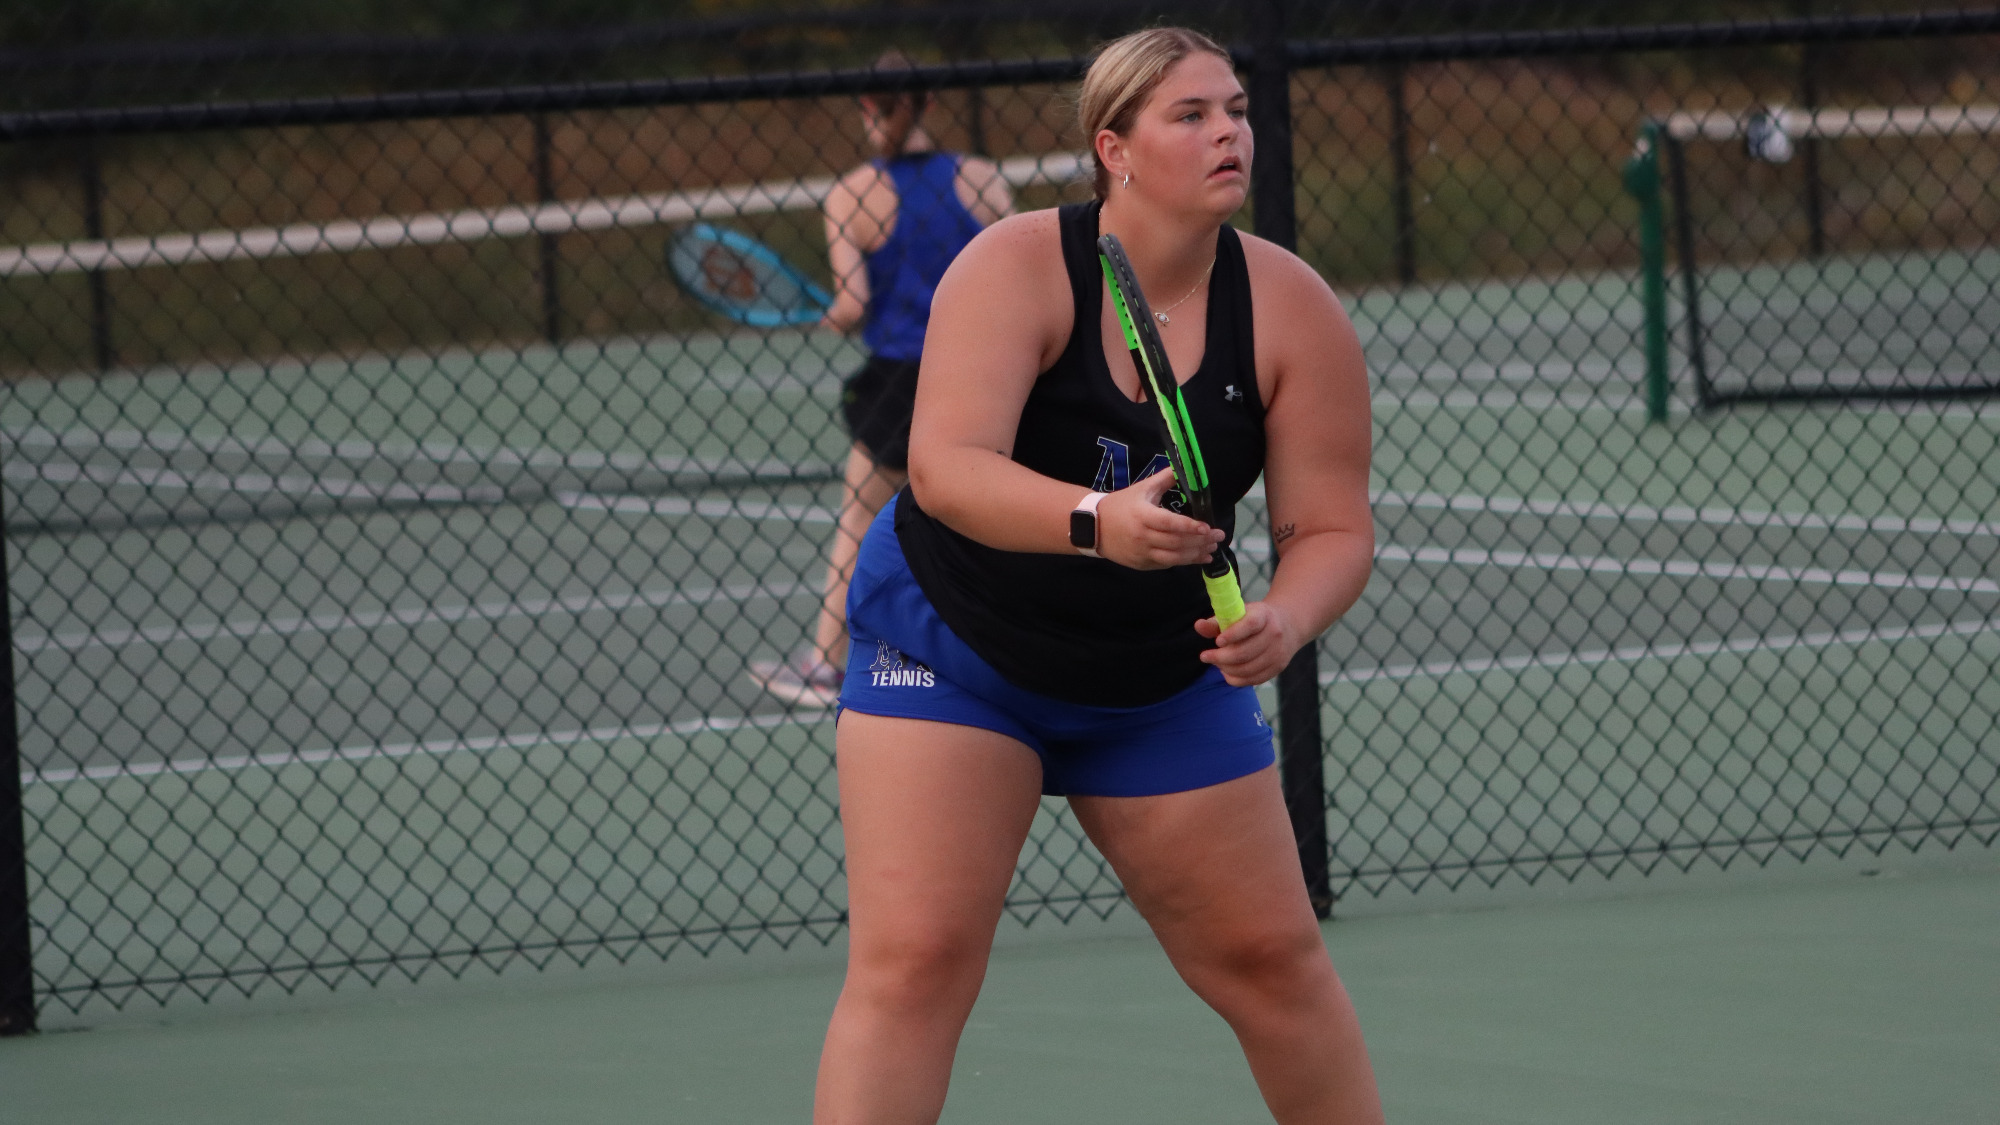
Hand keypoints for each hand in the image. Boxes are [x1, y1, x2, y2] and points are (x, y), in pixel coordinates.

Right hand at [1095, 469, 1224, 570]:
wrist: (1093, 527)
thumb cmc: (1120, 505)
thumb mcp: (1142, 488)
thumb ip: (1164, 478)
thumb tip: (1184, 466)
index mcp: (1143, 515)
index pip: (1170, 523)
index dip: (1190, 526)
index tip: (1207, 527)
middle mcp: (1143, 536)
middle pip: (1176, 542)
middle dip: (1200, 541)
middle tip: (1218, 537)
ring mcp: (1141, 553)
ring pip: (1173, 558)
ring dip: (1195, 555)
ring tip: (1211, 550)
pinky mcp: (1141, 564)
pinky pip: (1165, 564)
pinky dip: (1183, 561)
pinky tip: (1196, 557)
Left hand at [1195, 601, 1296, 686]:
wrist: (1286, 626)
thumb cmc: (1254, 619)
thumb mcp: (1237, 614)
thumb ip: (1216, 622)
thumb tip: (1198, 626)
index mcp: (1264, 615)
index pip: (1250, 625)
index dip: (1232, 634)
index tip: (1217, 641)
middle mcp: (1274, 634)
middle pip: (1244, 653)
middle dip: (1220, 657)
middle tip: (1205, 656)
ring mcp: (1278, 653)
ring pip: (1247, 669)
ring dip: (1226, 668)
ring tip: (1216, 663)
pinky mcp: (1278, 667)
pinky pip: (1252, 679)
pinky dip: (1235, 678)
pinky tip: (1226, 671)